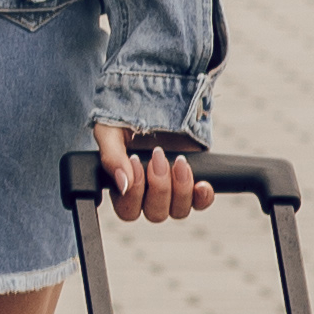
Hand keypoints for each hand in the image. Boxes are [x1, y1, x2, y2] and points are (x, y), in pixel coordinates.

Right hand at [96, 122, 212, 223]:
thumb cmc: (127, 117)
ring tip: (179, 161)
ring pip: (178, 211)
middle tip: (158, 157)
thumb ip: (111, 159)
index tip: (136, 163)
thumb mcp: (110, 133)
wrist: (156, 99)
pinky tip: (201, 183)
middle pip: (155, 214)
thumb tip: (123, 184)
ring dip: (180, 189)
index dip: (134, 194)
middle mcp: (147, 194)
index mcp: (123, 187)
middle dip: (159, 187)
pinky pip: (201, 202)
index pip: (128, 211)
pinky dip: (202, 196)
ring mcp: (172, 191)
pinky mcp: (192, 183)